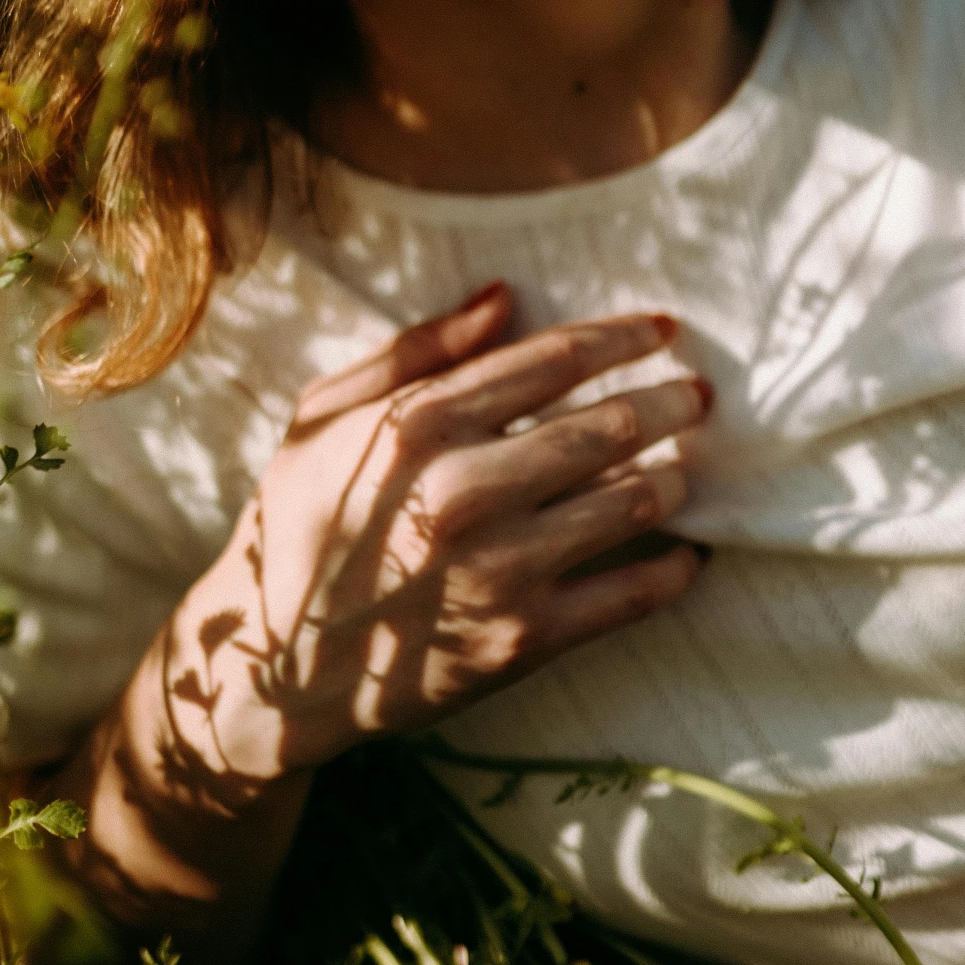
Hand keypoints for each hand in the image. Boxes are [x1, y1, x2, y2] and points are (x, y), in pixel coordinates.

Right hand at [161, 282, 709, 783]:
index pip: (551, 360)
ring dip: (674, 476)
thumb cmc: (296, 525)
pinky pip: (629, 595)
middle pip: (607, 426)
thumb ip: (416, 351)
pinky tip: (690, 554)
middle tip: (696, 395)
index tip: (662, 329)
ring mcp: (500, 568)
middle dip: (665, 403)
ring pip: (630, 502)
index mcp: (419, 423)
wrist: (268, 668)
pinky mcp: (521, 640)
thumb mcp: (325, 416)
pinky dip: (674, 569)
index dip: (619, 338)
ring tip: (687, 465)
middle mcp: (466, 489)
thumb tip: (503, 296)